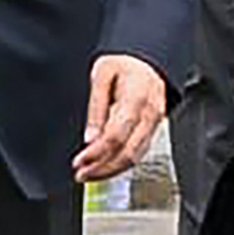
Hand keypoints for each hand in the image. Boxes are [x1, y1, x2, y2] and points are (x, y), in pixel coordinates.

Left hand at [74, 54, 167, 182]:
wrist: (145, 60)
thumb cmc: (123, 63)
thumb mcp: (101, 74)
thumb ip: (96, 106)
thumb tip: (90, 137)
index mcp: (136, 99)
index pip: (116, 136)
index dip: (96, 153)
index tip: (79, 162)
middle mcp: (149, 114)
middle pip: (127, 152)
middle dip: (102, 168)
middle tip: (81, 174)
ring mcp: (155, 123)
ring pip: (135, 157)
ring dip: (111, 170)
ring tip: (90, 174)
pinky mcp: (153, 128)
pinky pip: (139, 152)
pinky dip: (121, 163)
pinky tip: (106, 166)